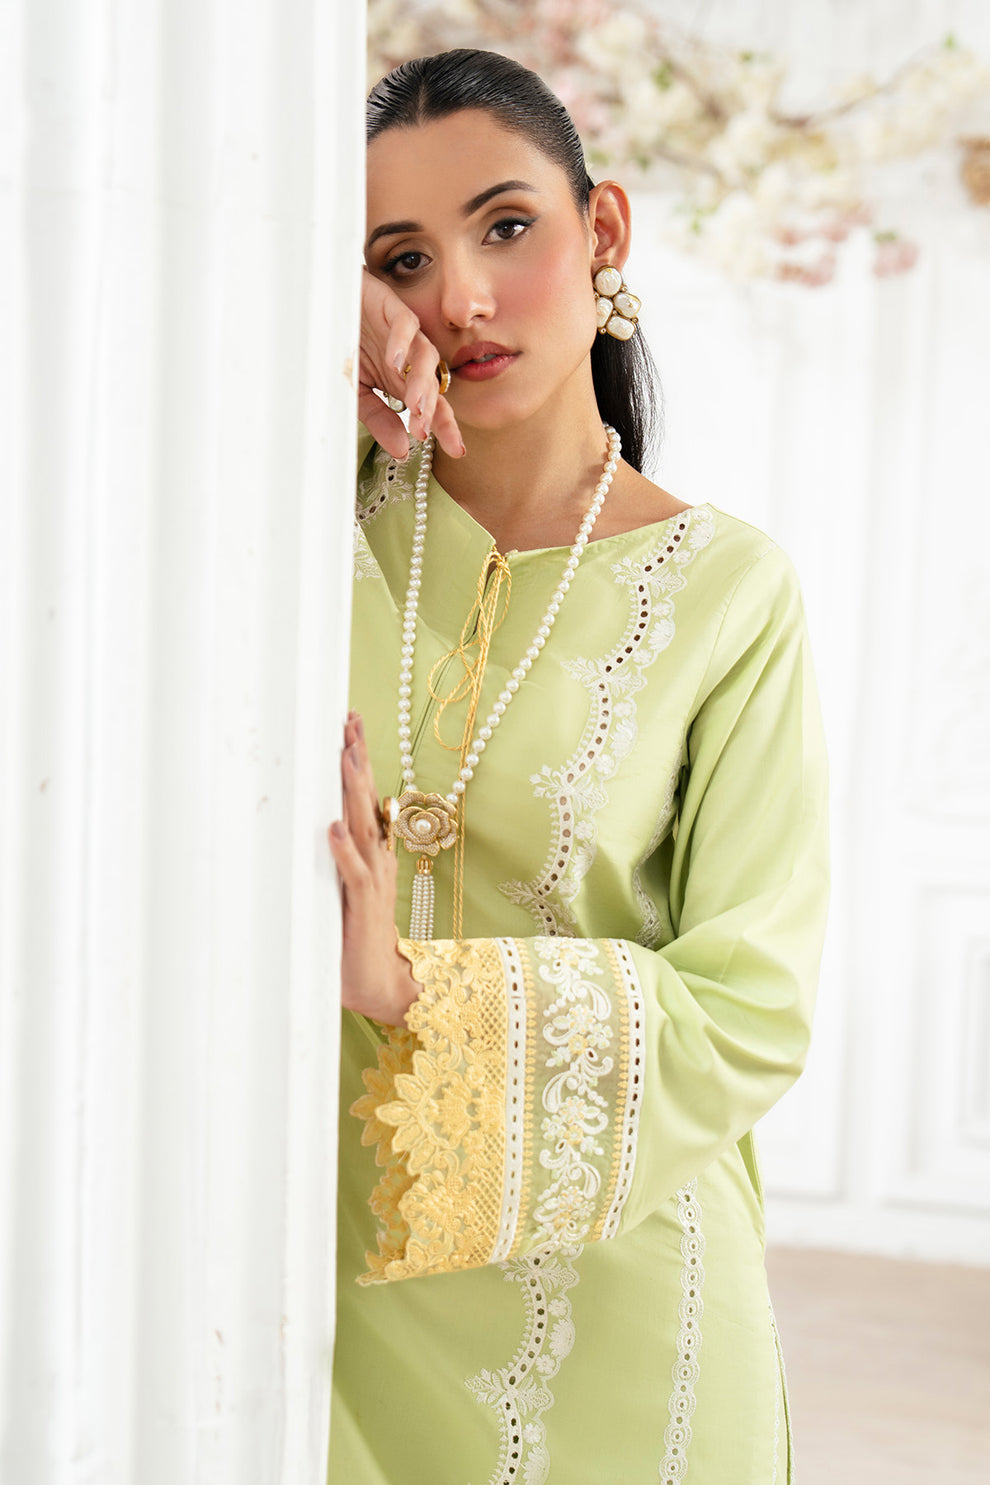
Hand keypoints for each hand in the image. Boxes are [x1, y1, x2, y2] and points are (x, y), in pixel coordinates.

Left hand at [326, 712, 420, 1026]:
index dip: (358, 761)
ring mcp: (372, 879)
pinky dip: (343, 849)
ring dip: (352, 790)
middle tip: (350, 721)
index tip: (349, 725)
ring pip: (361, 825)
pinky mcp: (363, 904)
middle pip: (365, 798)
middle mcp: (376, 858)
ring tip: (345, 755)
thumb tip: (311, 828)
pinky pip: (353, 872)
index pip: (364, 796)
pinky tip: (333, 827)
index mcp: (372, 851)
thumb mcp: (342, 890)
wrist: (382, 982)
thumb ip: (334, 860)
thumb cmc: (356, 939)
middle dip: (357, 758)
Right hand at [359, 271, 464, 461]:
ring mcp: (403, 334)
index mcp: (403, 381)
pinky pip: (405, 323)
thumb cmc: (344, 345)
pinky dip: (401, 342)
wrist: (325, 304)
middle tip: (423, 430)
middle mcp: (409, 359)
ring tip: (414, 404)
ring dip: (421, 381)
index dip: (445, 427)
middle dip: (432, 409)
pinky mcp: (391, 307)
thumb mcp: (357, 392)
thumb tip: (403, 450)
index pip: (433, 407)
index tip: (457, 450)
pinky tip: (395, 361)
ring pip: (425, 356)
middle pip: (434, 384)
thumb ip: (380, 419)